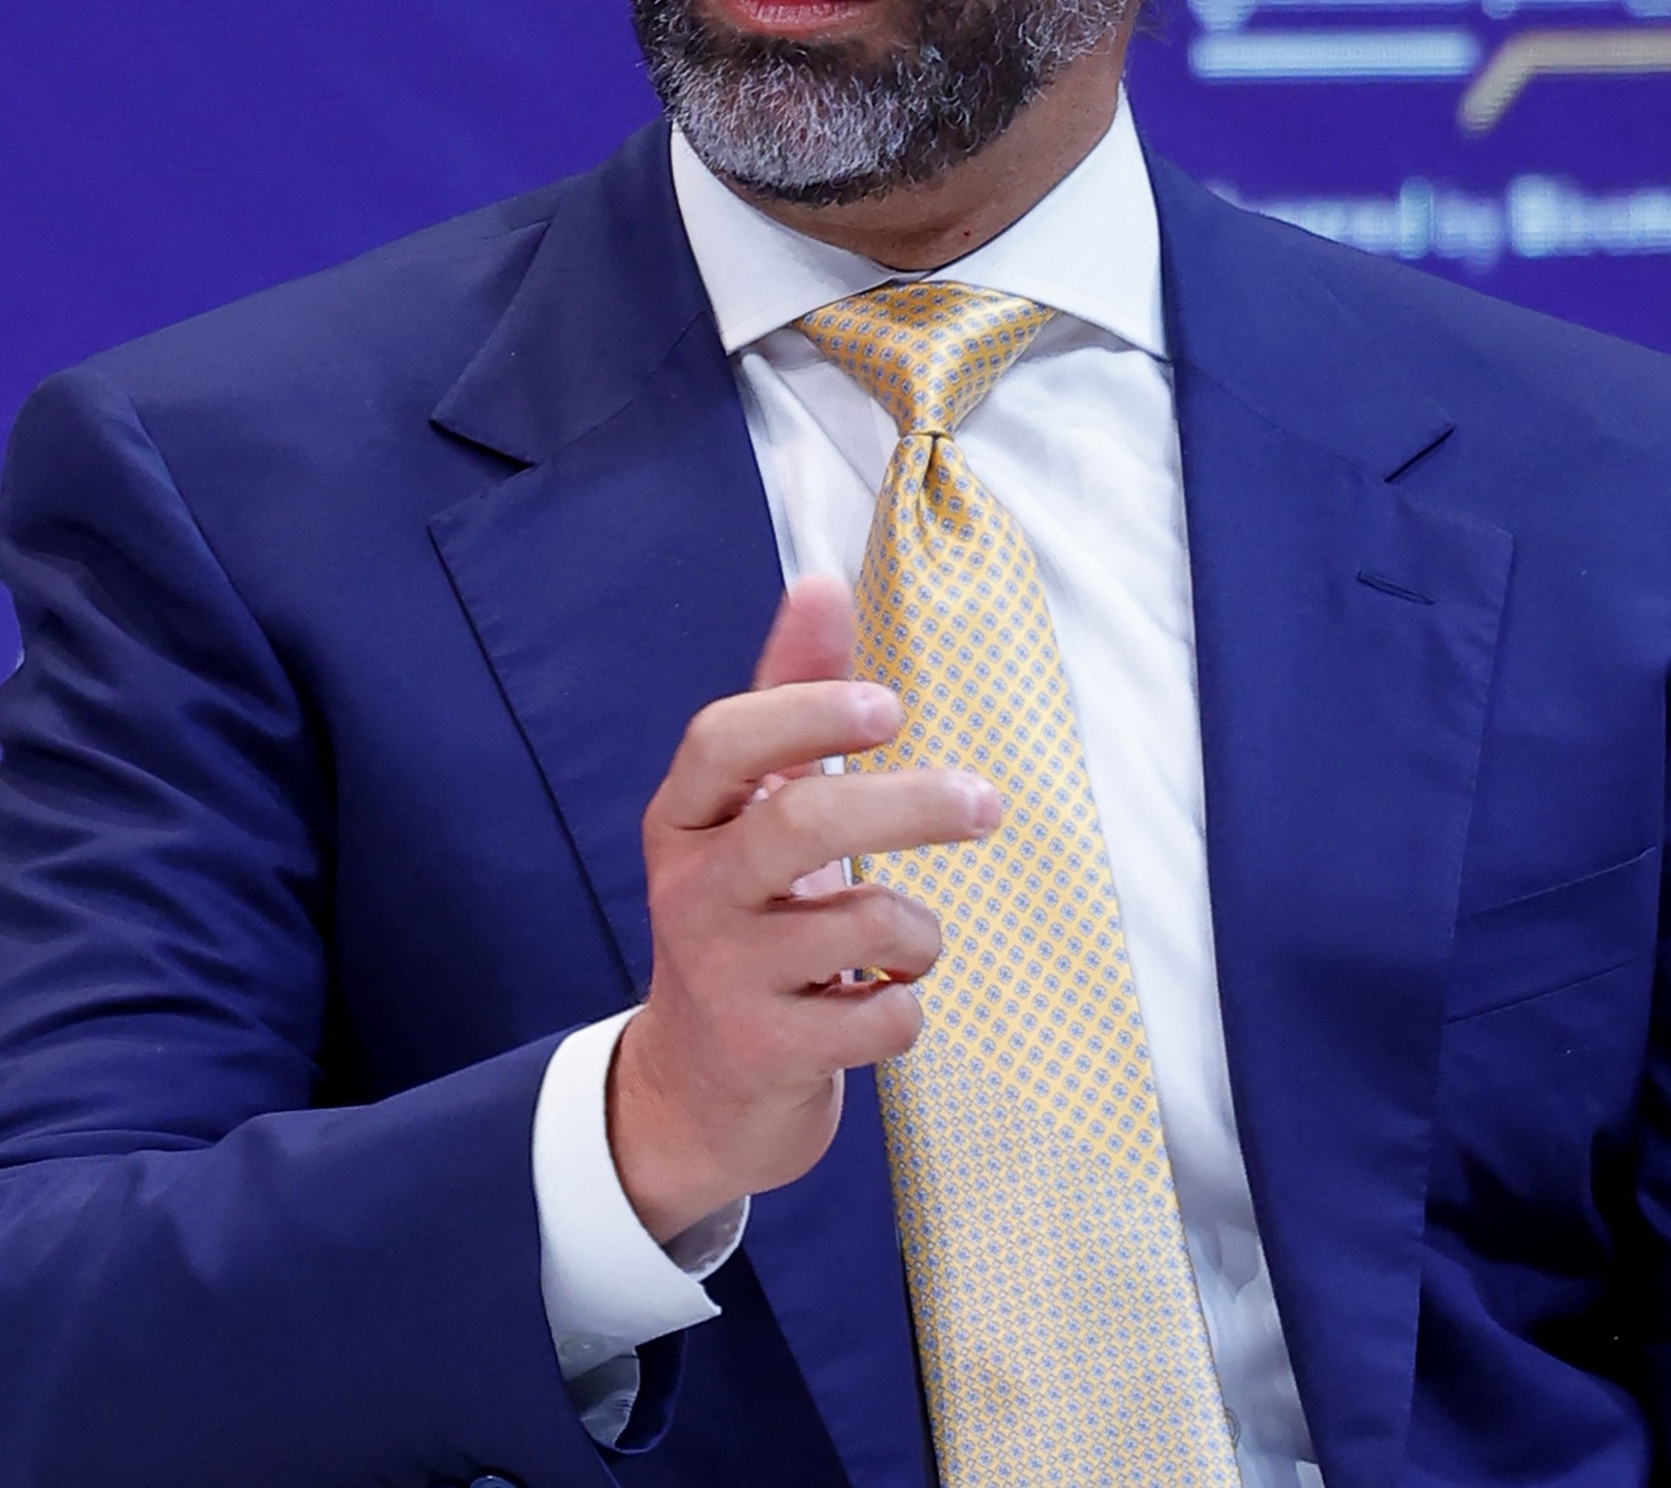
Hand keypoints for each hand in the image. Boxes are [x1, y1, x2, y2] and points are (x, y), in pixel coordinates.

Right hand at [606, 576, 1001, 1240]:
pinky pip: (883, 1017)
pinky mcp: (767, 1051)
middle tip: (987, 803)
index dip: (808, 712)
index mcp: (683, 820)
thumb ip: (791, 700)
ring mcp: (723, 975)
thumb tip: (819, 582)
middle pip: (803, 822)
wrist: (700, 1087)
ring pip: (862, 924)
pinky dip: (907, 1009)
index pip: (723, 742)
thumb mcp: (754, 813)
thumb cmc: (746, 920)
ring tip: (906, 944)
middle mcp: (690, 890)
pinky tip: (876, 1008)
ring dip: (917, 931)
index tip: (891, 708)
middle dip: (911, 806)